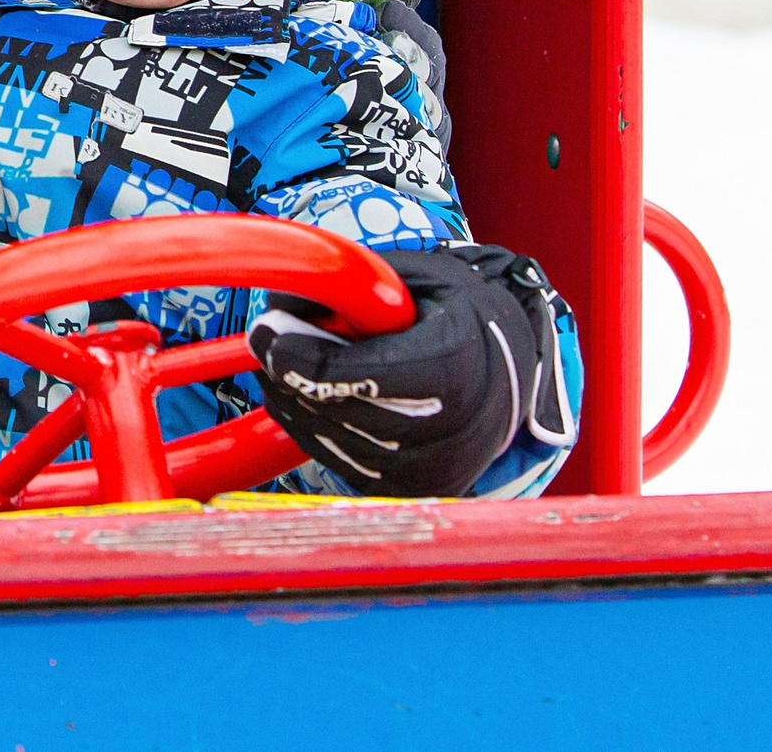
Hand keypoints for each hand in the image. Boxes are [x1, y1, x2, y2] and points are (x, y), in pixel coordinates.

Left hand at [248, 243, 569, 496]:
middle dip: (293, 379)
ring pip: (340, 445)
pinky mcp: (416, 490)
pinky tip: (301, 400)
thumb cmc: (455, 316)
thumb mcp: (412, 280)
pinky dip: (314, 433)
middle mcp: (457, 428)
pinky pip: (346, 466)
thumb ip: (354, 287)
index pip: (367, 375)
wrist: (508, 370)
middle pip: (348, 413)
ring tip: (280, 368)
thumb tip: (283, 305)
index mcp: (459, 363)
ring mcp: (438, 469)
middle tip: (262, 344)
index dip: (307, 359)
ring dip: (296, 406)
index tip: (266, 333)